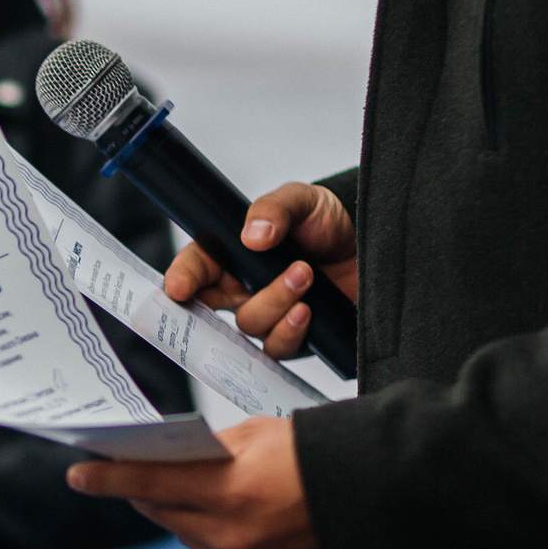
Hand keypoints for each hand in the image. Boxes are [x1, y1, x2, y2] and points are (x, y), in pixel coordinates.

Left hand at [64, 416, 322, 548]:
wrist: (384, 498)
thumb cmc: (326, 456)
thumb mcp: (262, 435)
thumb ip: (211, 451)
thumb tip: (174, 460)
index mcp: (231, 490)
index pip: (150, 482)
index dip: (108, 478)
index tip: (78, 474)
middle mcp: (232, 534)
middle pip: (161, 511)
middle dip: (144, 490)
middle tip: (126, 472)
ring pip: (186, 536)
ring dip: (178, 514)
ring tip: (183, 490)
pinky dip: (212, 535)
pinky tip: (226, 517)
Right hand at [160, 181, 359, 362]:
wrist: (369, 246)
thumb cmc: (329, 222)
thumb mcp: (302, 200)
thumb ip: (274, 208)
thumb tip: (253, 234)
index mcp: (232, 256)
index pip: (195, 269)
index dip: (181, 280)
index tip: (178, 288)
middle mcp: (242, 289)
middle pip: (216, 308)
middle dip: (248, 294)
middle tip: (291, 271)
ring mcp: (266, 315)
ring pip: (250, 326)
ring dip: (279, 303)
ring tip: (308, 277)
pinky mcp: (290, 338)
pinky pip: (276, 348)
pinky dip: (290, 331)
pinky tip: (308, 310)